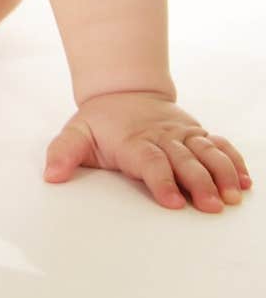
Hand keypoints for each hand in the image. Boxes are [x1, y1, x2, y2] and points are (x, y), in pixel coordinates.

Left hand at [43, 91, 252, 210]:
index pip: (150, 161)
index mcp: (134, 141)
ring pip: (207, 152)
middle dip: (199, 183)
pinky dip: (233, 161)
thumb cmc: (100, 122)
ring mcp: (182, 134)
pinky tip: (245, 182)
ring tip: (233, 196)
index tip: (173, 202)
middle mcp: (163, 137)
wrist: (123, 90)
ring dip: (222, 173)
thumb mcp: (76, 132)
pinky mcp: (197, 134)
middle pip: (185, 160)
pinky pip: (219, 145)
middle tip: (211, 206)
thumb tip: (51, 175)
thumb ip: (63, 152)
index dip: (162, 181)